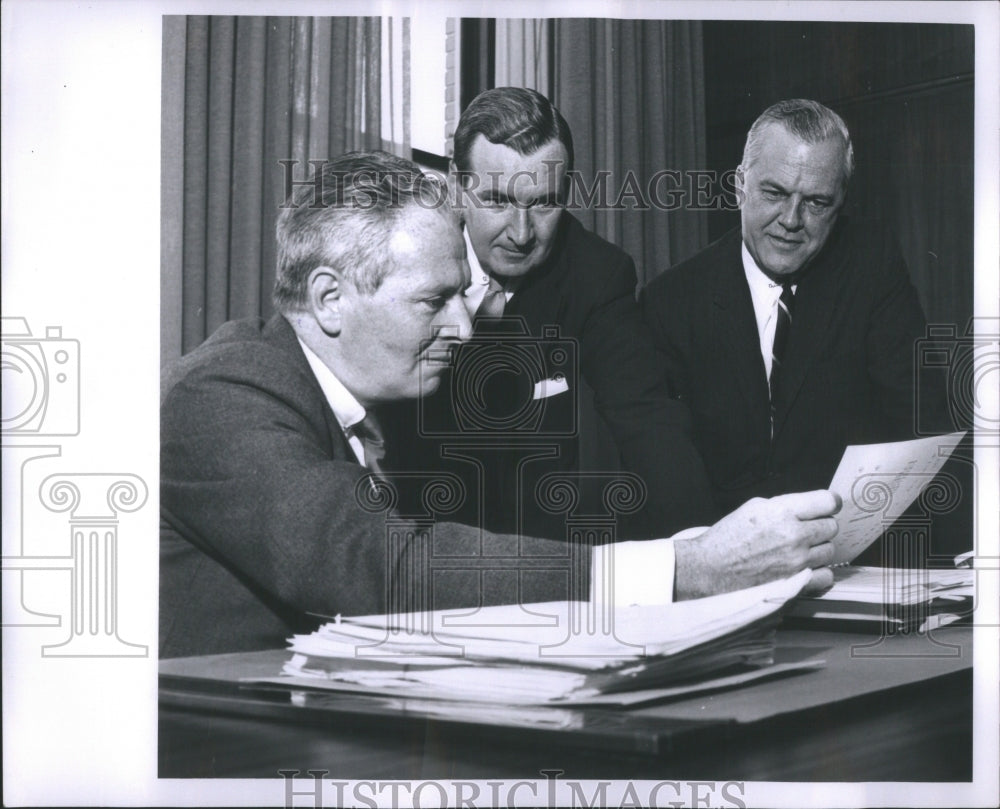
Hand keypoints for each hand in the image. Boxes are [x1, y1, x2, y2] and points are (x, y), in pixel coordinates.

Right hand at [673, 490, 839, 599]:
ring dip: (818, 549)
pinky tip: (804, 568)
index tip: (826, 506)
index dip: (828, 503)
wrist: (709, 569)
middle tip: (805, 530)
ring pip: (829, 550)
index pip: (827, 501)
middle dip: (820, 526)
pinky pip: (826, 576)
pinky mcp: (796, 583)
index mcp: (781, 511)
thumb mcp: (752, 508)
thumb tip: (808, 507)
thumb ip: (784, 506)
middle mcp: (793, 535)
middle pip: (831, 526)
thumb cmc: (726, 539)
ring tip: (799, 550)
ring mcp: (797, 561)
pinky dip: (818, 572)